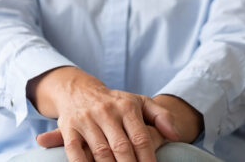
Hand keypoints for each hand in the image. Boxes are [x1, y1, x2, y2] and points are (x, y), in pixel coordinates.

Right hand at [29, 67, 182, 161]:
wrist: (78, 90)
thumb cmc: (116, 102)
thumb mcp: (140, 102)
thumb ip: (161, 116)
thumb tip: (175, 136)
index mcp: (127, 107)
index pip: (140, 138)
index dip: (148, 159)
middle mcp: (107, 113)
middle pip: (122, 148)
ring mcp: (86, 121)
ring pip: (101, 152)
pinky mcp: (69, 129)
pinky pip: (75, 152)